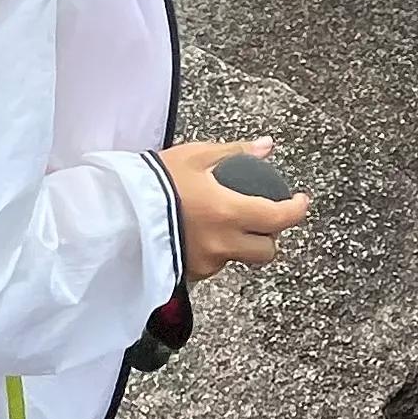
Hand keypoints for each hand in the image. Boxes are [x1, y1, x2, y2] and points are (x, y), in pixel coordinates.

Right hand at [161, 138, 310, 273]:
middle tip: (260, 220)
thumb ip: (235, 152)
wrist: (116, 212)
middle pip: (266, 252)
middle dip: (269, 238)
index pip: (279, 218)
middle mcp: (223, 243)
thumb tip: (266, 146)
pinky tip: (196, 235)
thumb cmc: (156, 180)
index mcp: (230, 212)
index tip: (301, 202)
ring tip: (220, 225)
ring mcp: (206, 263)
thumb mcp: (195, 155)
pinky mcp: (188, 273)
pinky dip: (212, 252)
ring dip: (238, 245)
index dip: (296, 210)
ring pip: (237, 260)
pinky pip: (211, 265)